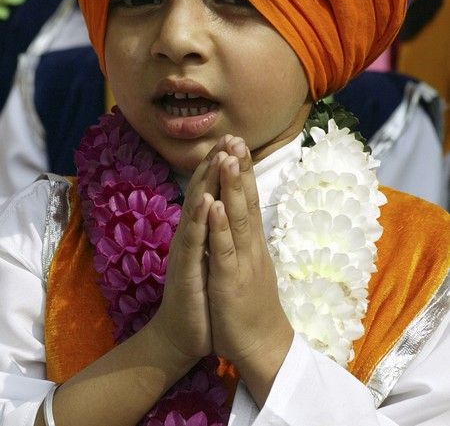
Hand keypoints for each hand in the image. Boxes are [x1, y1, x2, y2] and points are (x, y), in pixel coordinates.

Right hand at [152, 138, 227, 362]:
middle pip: (204, 190)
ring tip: (219, 155)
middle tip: (230, 135)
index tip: (237, 141)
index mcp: (202, 230)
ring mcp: (187, 248)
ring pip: (198, 208)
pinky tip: (205, 199)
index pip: (213, 190)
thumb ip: (213, 230)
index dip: (224, 166)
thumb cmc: (200, 294)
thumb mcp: (210, 255)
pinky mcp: (185, 268)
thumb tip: (222, 206)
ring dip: (208, 181)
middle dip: (217, 163)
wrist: (182, 334)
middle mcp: (192, 233)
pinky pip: (193, 239)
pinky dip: (199, 218)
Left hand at [207, 138, 293, 406]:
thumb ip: (245, 239)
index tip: (237, 143)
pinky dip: (221, 226)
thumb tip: (239, 215)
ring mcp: (243, 261)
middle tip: (237, 137)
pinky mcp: (232, 281)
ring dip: (232, 187)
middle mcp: (251, 245)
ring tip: (228, 158)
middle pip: (246, 200)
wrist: (263, 346)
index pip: (248, 198)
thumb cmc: (251, 304)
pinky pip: (225, 250)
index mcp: (252, 240)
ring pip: (238, 218)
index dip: (243, 171)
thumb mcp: (249, 264)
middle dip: (240, 168)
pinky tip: (215, 206)